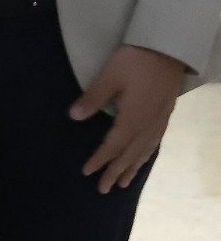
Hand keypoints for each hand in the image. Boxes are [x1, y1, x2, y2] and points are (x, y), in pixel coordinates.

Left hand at [70, 44, 186, 193]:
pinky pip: (155, 143)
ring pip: (144, 152)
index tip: (87, 173)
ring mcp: (158, 121)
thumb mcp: (109, 76)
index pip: (112, 146)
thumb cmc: (134, 61)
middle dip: (115, 172)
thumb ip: (92, 98)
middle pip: (129, 155)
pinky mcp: (165, 115)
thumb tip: (73, 117)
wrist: (166, 50)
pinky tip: (143, 158)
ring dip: (132, 168)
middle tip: (104, 190)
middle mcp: (147, 125)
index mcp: (132, 119)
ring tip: (123, 183)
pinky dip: (146, 156)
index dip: (100, 160)